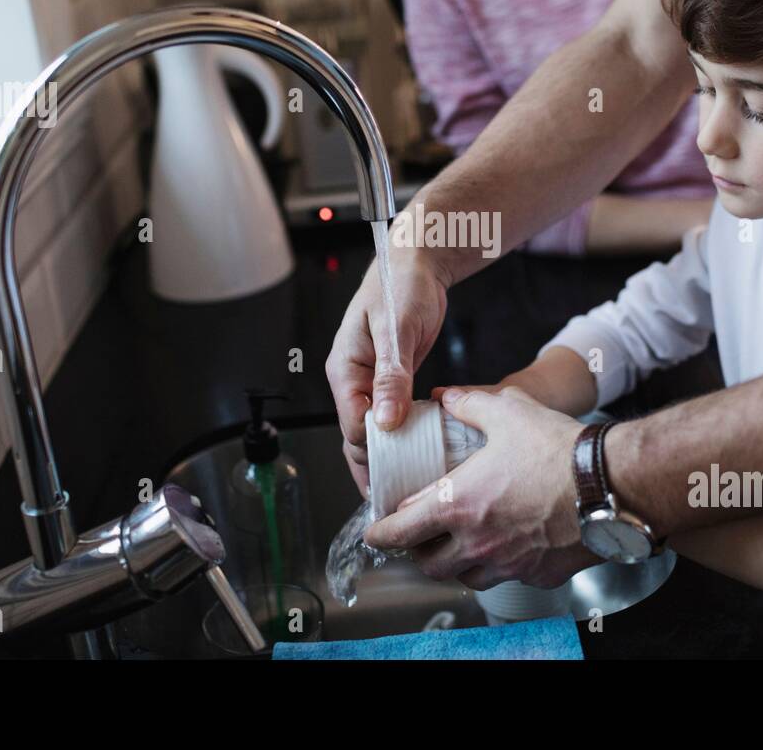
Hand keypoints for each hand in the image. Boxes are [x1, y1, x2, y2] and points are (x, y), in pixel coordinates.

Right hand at [325, 245, 449, 495]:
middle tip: (399, 498)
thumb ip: (392, 376)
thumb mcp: (399, 330)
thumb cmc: (402, 286)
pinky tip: (417, 455)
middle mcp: (351, 379)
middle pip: (356, 436)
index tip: (398, 476)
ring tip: (408, 487)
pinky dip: (401, 437)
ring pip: (372, 431)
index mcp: (344, 369)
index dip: (374, 453)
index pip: (353, 425)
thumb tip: (386, 421)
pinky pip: (389, 417)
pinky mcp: (388, 380)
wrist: (416, 263)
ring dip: (388, 456)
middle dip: (374, 467)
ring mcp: (369, 382)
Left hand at [364, 386, 600, 588]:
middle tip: (420, 535)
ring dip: (456, 563)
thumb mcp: (508, 411)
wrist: (612, 483)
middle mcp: (478, 542)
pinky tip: (508, 544)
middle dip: (417, 552)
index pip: (400, 532)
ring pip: (466, 576)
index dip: (380, 533)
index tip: (374, 531)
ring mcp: (508, 563)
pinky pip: (507, 577)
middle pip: (428, 564)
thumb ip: (470, 404)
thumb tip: (447, 397)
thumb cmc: (558, 450)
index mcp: (458, 505)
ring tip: (461, 542)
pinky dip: (499, 565)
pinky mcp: (538, 575)